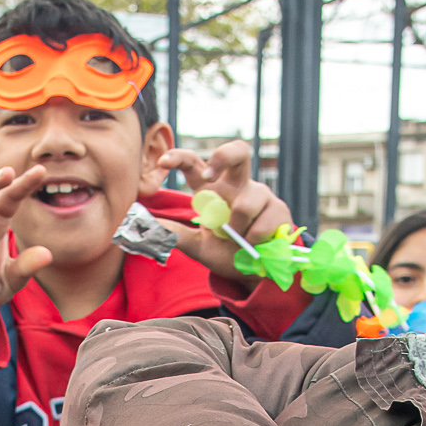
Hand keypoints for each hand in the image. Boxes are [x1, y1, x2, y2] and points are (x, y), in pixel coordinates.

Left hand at [156, 141, 292, 279]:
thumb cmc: (226, 253)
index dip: (179, 157)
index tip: (163, 163)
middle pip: (238, 152)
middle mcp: (237, 185)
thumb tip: (147, 226)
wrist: (256, 274)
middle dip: (224, 156)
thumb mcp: (197, 246)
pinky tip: (257, 244)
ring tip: (240, 241)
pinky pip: (262, 223)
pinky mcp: (279, 208)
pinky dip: (255, 240)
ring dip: (238, 229)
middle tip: (209, 177)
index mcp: (213, 190)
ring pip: (245, 204)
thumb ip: (175, 235)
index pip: (195, 164)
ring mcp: (261, 194)